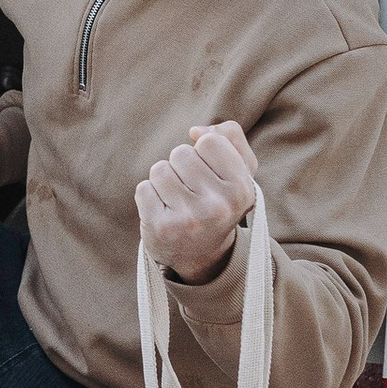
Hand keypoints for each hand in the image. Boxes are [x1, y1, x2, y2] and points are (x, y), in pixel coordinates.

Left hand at [134, 119, 257, 283]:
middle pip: (182, 153)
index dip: (205, 152)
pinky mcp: (161, 228)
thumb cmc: (220, 201)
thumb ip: (230, 137)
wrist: (202, 255)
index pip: (210, 141)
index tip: (210, 174)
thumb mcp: (240, 170)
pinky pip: (144, 188)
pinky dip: (150, 196)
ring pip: (160, 169)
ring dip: (164, 180)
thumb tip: (195, 131)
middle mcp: (218, 206)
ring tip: (178, 200)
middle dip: (182, 166)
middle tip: (192, 191)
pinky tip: (164, 212)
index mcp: (242, 189)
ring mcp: (188, 219)